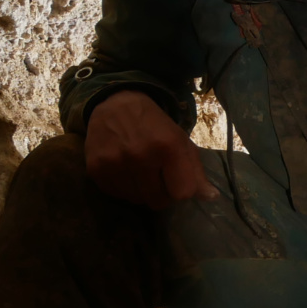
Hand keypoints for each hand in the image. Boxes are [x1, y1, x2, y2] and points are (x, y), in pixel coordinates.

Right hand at [84, 91, 219, 209]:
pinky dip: (123, 187)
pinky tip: (123, 170)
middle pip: (158, 202)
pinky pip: (116, 195)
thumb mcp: (180, 140)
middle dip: (161, 193)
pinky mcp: (95, 169)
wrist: (114, 105)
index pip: (182, 193)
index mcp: (167, 146)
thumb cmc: (153, 124)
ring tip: (139, 171)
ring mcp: (115, 163)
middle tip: (157, 176)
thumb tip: (211, 198)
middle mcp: (140, 155)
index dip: (181, 190)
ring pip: (137, 201)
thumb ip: (196, 171)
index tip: (176, 180)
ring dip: (141, 191)